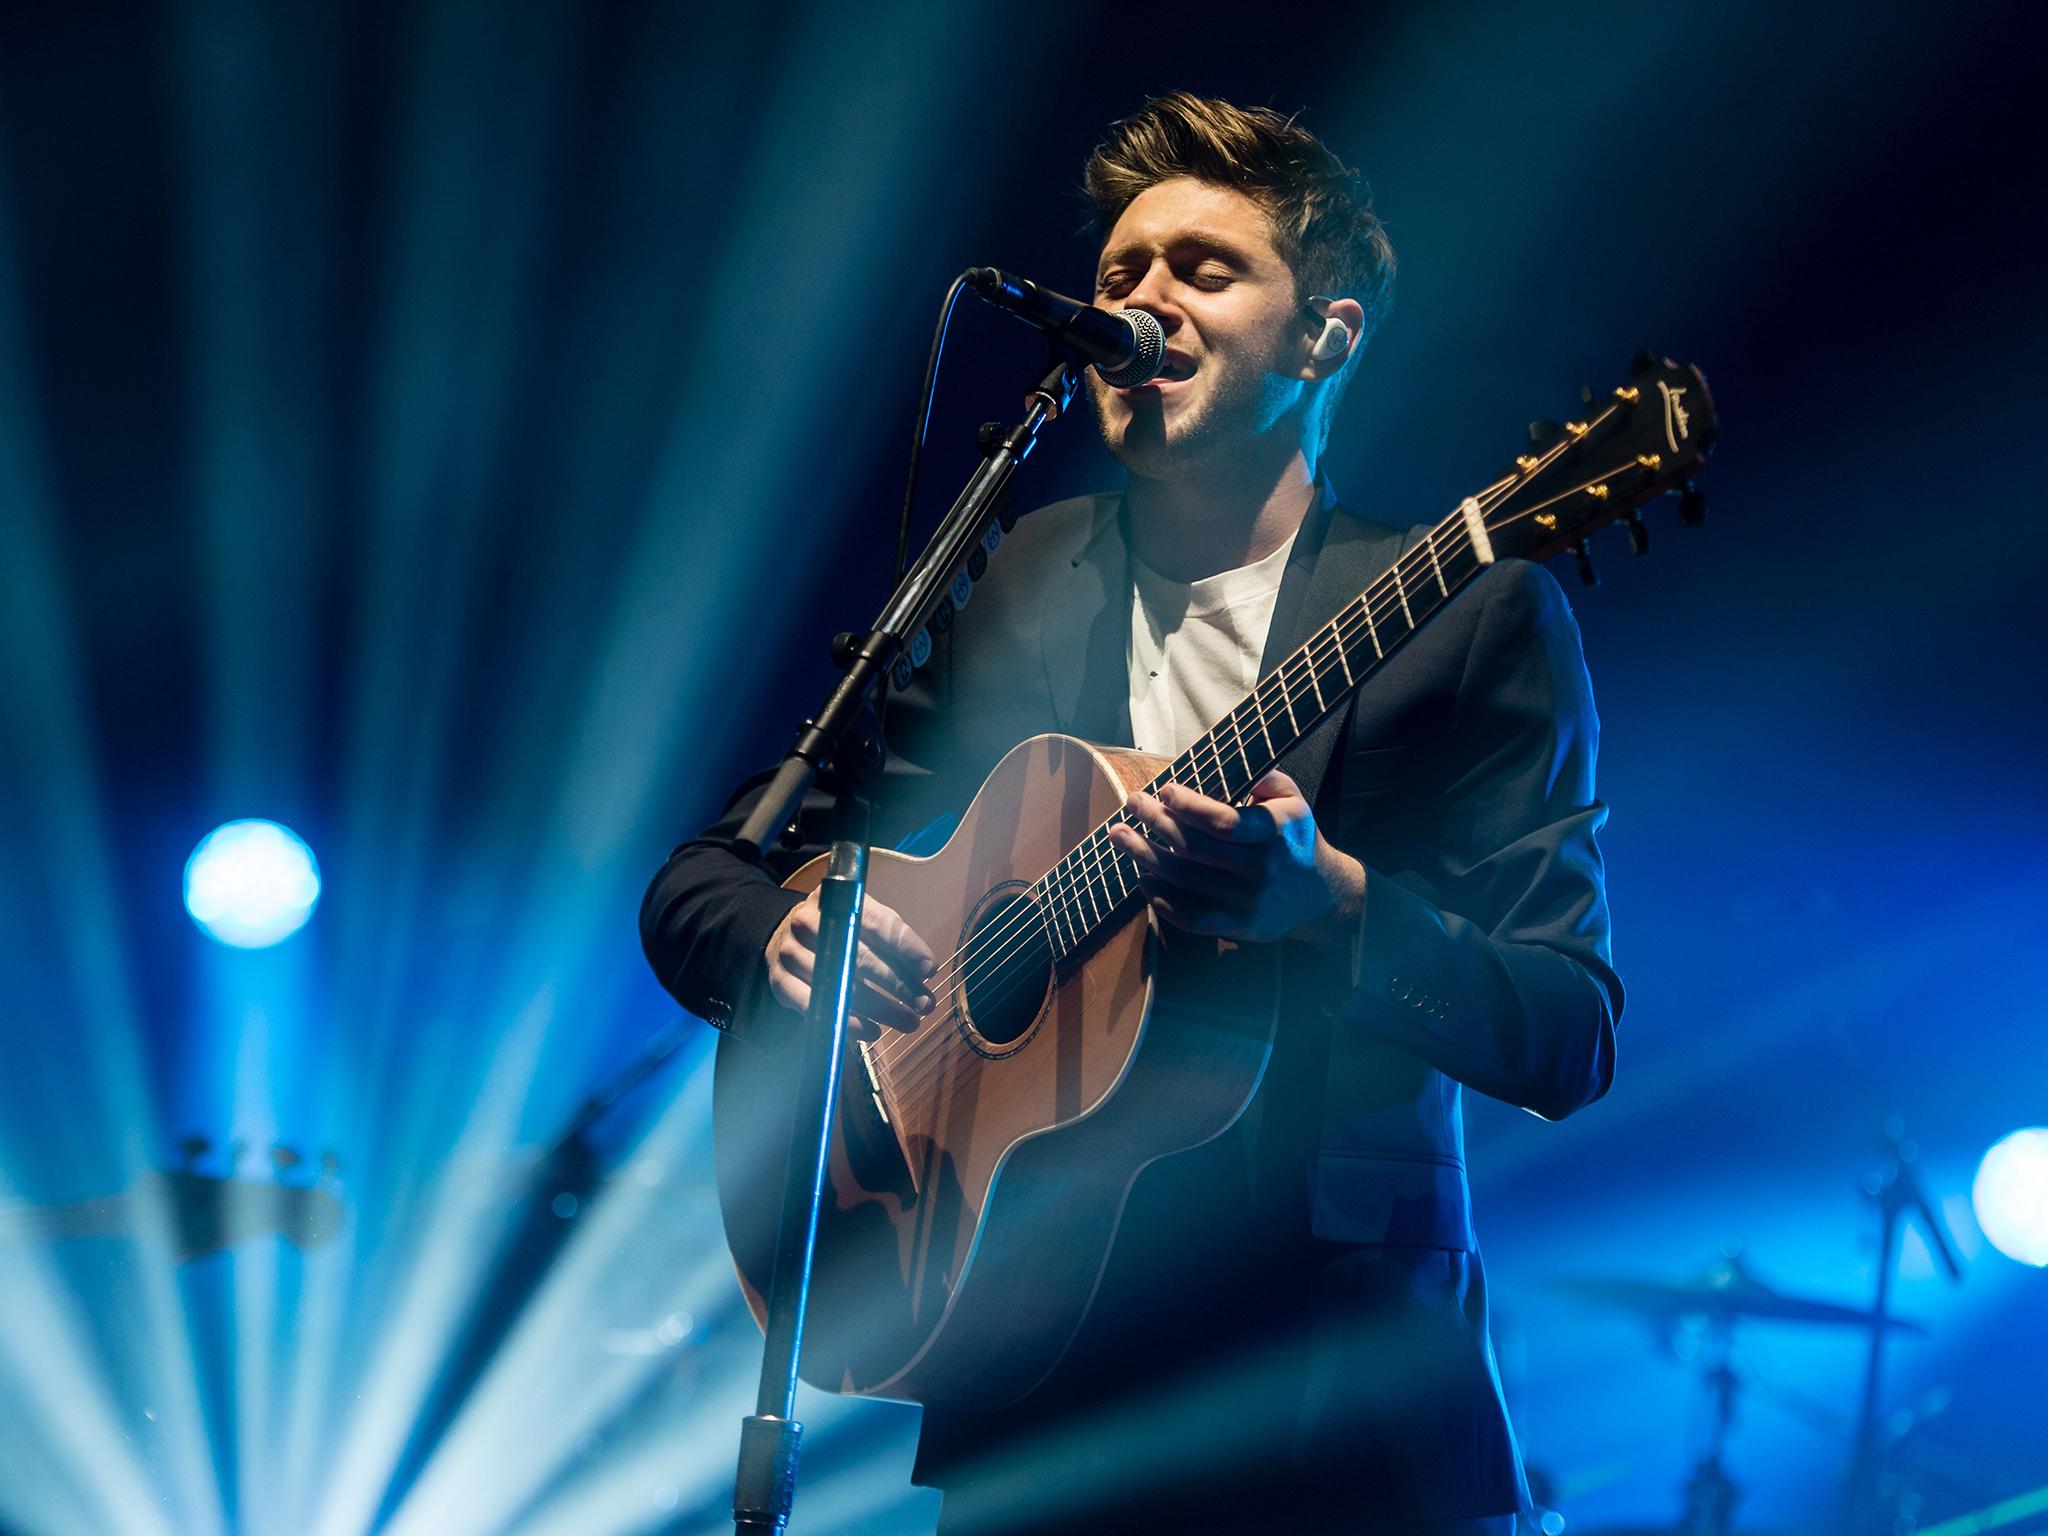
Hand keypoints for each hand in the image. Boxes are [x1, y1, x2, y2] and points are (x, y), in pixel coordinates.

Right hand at [765, 888, 937, 1037]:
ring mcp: (790, 952)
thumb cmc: (838, 932)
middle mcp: (809, 922)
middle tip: (925, 1004)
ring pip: (842, 985)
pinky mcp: (780, 981)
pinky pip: (816, 1006)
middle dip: (899, 984)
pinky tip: (872, 1030)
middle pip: (861, 957)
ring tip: (908, 1021)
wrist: (784, 936)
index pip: (877, 923)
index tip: (930, 970)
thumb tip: (926, 970)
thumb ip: (893, 941)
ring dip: (880, 1008)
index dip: (906, 948)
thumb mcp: (864, 923)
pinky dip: (847, 1021)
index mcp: (837, 900)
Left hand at [1107, 770, 1364, 943]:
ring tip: (1120, 836)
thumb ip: (1268, 780)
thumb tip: (1237, 765)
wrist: (1322, 895)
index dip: (1190, 806)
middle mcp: (1261, 869)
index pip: (1224, 822)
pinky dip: (1163, 901)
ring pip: (1186, 881)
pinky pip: (1193, 918)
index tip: (1165, 790)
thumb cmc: (1296, 839)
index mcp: (1274, 834)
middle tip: (1132, 802)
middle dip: (1156, 823)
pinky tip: (1143, 880)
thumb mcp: (1295, 802)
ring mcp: (1249, 902)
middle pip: (1196, 849)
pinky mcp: (1239, 926)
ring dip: (1146, 857)